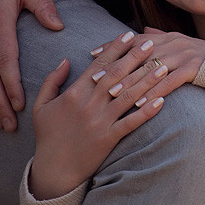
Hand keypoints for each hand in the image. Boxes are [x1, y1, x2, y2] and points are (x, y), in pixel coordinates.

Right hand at [28, 32, 166, 199]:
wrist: (54, 170)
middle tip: (151, 44)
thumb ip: (52, 81)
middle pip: (116, 76)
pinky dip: (147, 111)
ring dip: (147, 81)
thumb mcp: (41, 106)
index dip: (115, 48)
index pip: (98, 65)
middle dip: (135, 58)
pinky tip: (162, 101)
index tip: (128, 35)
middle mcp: (89, 105)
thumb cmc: (48, 136)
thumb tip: (65, 59)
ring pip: (128, 97)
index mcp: (74, 94)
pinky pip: (131, 123)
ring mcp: (100, 122)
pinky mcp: (109, 139)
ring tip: (164, 67)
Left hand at [89, 27, 204, 100]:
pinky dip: (153, 93)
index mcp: (168, 37)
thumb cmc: (200, 57)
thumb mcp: (180, 43)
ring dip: (131, 82)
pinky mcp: (194, 69)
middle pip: (140, 55)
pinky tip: (140, 103)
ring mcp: (184, 55)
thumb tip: (142, 29)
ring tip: (113, 94)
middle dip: (116, 67)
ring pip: (152, 69)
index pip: (136, 39)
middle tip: (97, 79)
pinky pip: (170, 82)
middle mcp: (174, 43)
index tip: (93, 54)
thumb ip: (160, 37)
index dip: (114, 46)